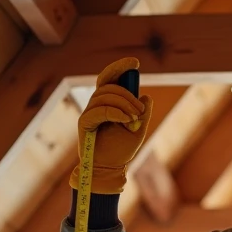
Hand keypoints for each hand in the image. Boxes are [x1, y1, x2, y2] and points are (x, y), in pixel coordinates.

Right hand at [68, 57, 153, 194]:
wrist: (109, 168)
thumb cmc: (121, 150)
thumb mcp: (138, 129)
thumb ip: (142, 113)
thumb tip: (146, 97)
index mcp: (108, 103)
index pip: (110, 78)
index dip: (120, 67)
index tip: (135, 62)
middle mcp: (97, 104)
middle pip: (108, 85)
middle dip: (127, 94)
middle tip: (139, 110)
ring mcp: (89, 112)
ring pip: (105, 96)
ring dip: (124, 105)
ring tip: (134, 119)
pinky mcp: (85, 122)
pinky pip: (100, 110)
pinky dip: (116, 113)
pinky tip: (126, 121)